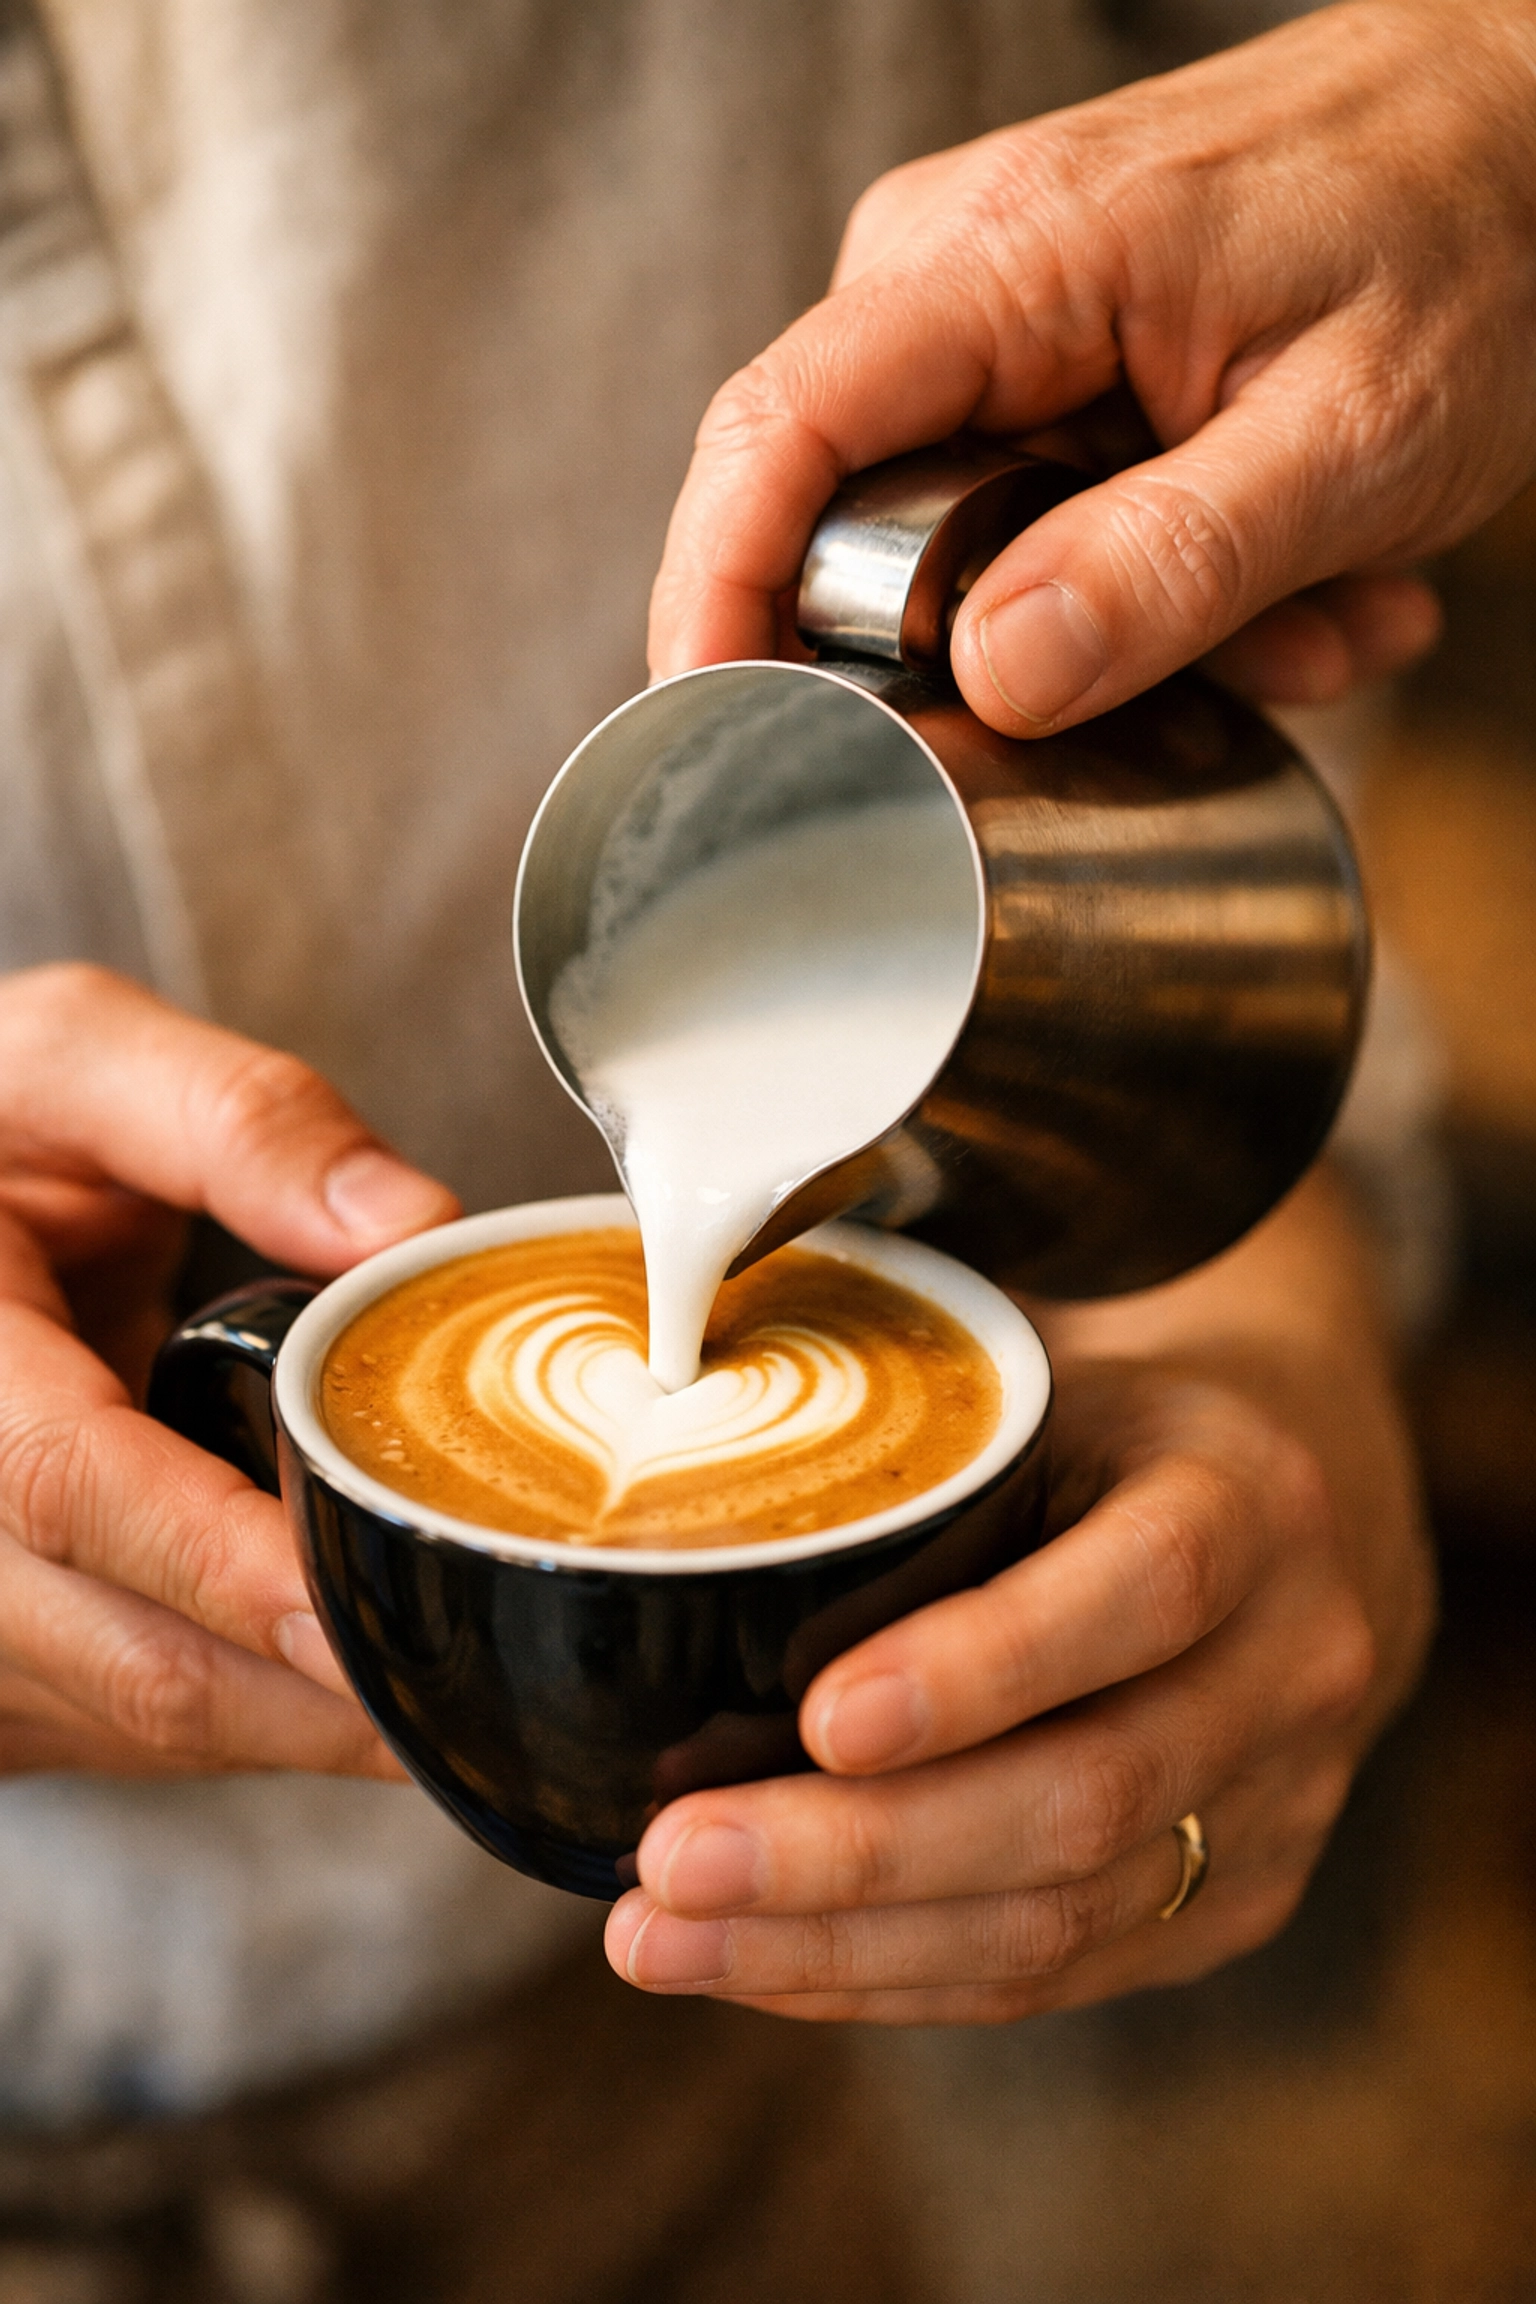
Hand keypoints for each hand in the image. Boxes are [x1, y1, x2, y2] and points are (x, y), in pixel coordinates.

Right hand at [0, 964, 458, 1776]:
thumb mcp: (75, 1063)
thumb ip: (236, 1121)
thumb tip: (412, 1223)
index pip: (73, 1491)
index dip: (231, 1568)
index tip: (374, 1616)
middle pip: (132, 1658)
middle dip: (325, 1692)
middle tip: (507, 1687)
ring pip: (139, 1719)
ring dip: (307, 1718)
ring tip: (469, 1680)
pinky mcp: (5, 1656)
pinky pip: (130, 1723)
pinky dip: (261, 1709)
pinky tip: (364, 1667)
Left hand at [605, 1172, 1434, 2021]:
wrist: (1306, 1527)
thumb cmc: (1110, 1432)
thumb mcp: (1041, 1381)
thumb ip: (901, 1415)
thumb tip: (652, 1444)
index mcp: (1247, 1498)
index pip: (1145, 1588)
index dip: (989, 1663)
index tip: (822, 1714)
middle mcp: (1290, 1668)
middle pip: (1086, 1797)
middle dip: (862, 1851)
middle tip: (674, 1861)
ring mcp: (1278, 1810)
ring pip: (1059, 1921)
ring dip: (841, 1944)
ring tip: (659, 1935)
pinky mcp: (1232, 1909)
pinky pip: (1049, 1979)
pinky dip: (885, 1978)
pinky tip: (754, 1962)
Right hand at [649, 0, 1535, 723]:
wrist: (1535, 123)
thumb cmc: (1474, 236)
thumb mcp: (1353, 437)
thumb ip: (1171, 565)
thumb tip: (995, 672)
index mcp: (1016, 254)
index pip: (781, 431)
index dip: (716, 600)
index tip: (716, 740)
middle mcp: (960, 267)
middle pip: (853, 520)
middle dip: (1004, 658)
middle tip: (1207, 679)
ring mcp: (992, 315)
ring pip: (961, 548)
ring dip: (1124, 629)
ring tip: (1304, 617)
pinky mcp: (1037, 356)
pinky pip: (1026, 518)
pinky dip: (1152, 580)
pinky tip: (1288, 579)